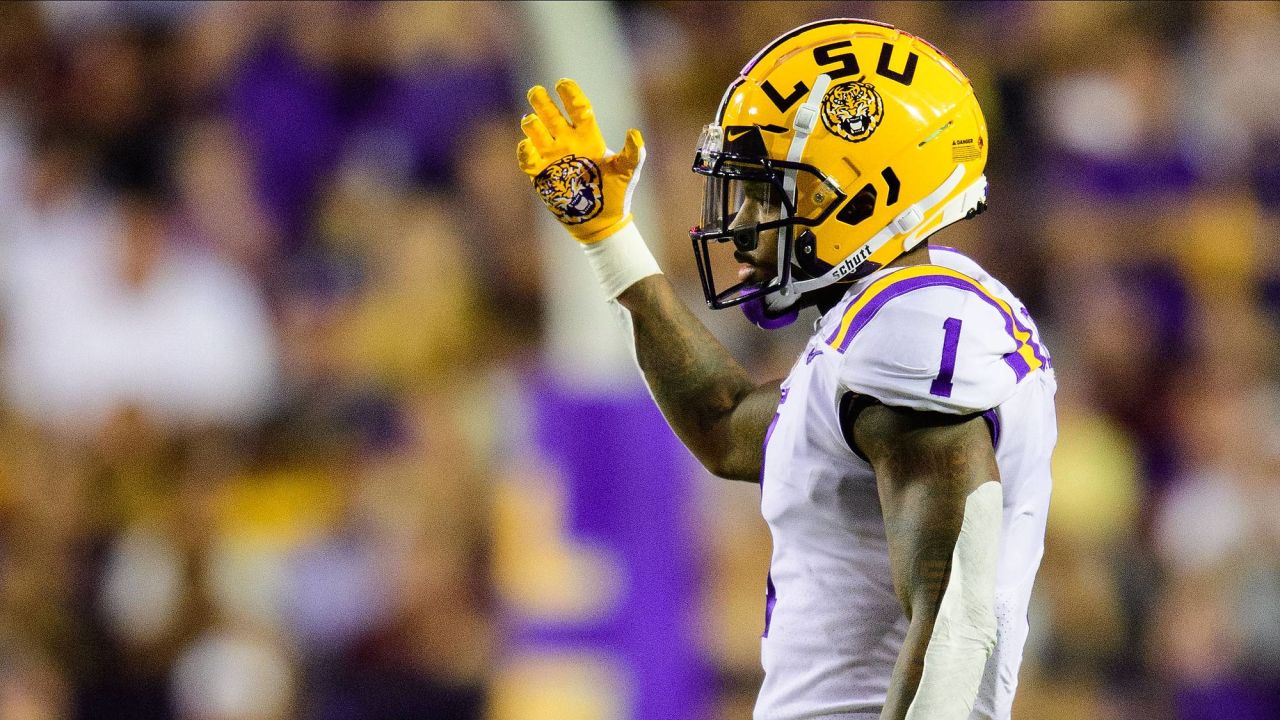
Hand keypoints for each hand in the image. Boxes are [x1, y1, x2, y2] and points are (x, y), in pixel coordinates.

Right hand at [517, 78, 644, 243]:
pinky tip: (527, 145)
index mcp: (588, 136)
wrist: (601, 220)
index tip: (562, 83)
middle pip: (551, 114)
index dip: (570, 95)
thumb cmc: (616, 193)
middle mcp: (567, 141)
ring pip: (536, 131)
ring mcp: (552, 156)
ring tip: (530, 120)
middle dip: (542, 101)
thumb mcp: (628, 172)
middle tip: (536, 91)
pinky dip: (524, 151)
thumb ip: (633, 153)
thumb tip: (634, 133)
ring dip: (531, 124)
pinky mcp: (541, 174)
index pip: (577, 109)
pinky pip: (527, 159)